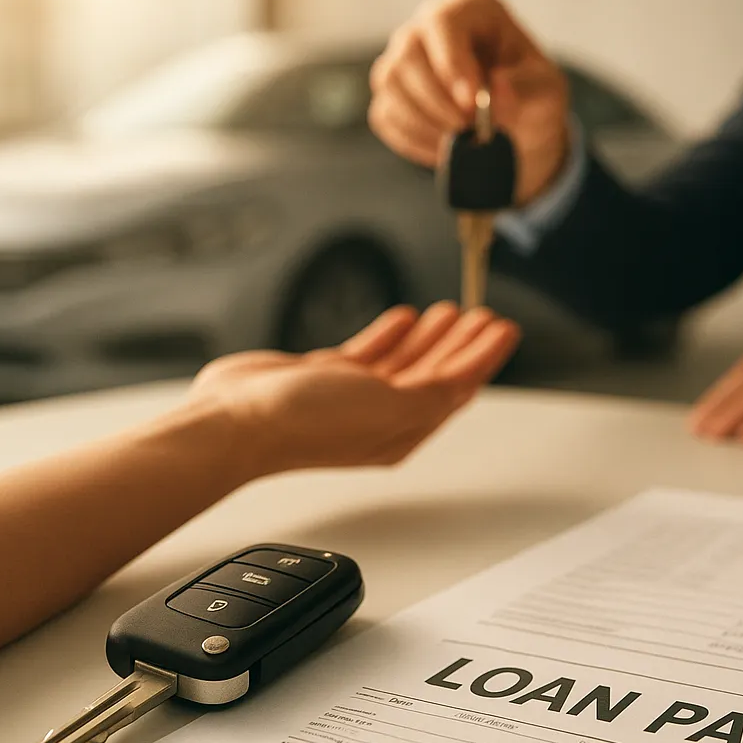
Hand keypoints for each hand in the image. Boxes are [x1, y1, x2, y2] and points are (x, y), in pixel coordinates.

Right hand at [189, 303, 519, 478]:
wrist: (237, 421)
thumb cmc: (305, 423)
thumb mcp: (390, 409)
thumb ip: (433, 395)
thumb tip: (465, 382)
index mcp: (403, 430)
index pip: (457, 388)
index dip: (484, 357)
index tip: (504, 329)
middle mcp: (381, 416)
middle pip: (436, 373)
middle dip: (463, 343)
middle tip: (486, 316)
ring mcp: (352, 396)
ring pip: (405, 360)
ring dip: (431, 336)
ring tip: (452, 312)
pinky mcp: (324, 377)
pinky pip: (370, 352)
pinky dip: (390, 333)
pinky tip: (403, 318)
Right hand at [368, 0, 570, 203]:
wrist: (518, 128)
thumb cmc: (531, 95)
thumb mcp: (546, 91)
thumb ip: (526, 88)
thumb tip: (498, 89)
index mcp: (471, 8)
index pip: (444, 22)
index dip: (452, 64)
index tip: (471, 103)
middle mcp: (428, 25)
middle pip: (408, 53)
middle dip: (438, 101)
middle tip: (469, 131)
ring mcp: (403, 57)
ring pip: (390, 82)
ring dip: (425, 122)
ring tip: (460, 143)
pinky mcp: (391, 92)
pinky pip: (385, 113)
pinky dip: (414, 139)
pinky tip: (444, 149)